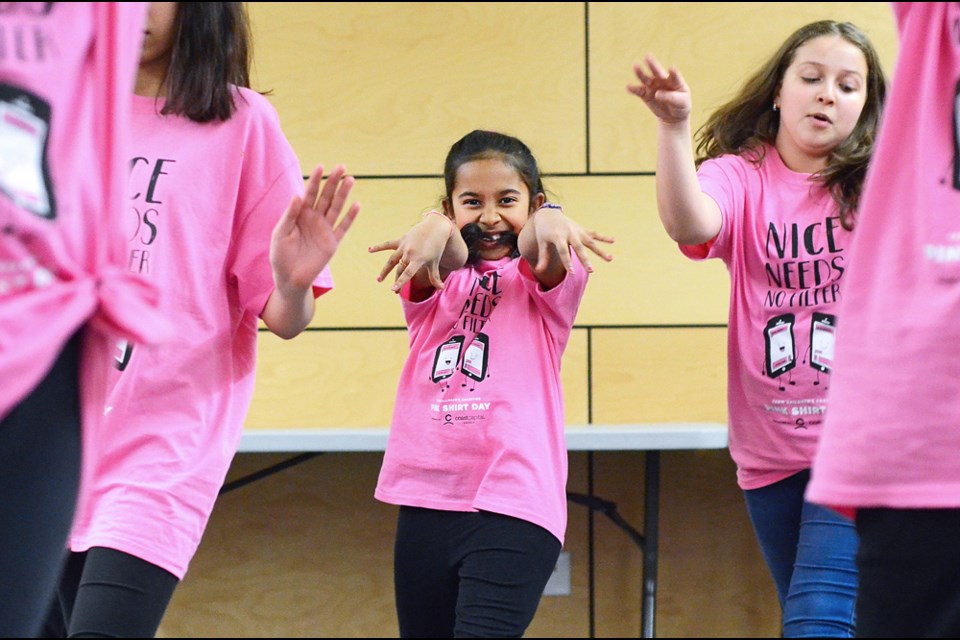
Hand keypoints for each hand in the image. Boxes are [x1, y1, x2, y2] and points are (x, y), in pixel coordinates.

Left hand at [270, 164, 359, 294]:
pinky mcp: (332, 243)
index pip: (309, 193)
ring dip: (343, 194)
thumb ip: (290, 214)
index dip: (315, 180)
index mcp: (300, 214)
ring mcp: (324, 230)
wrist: (289, 278)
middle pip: (325, 197)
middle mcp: (314, 219)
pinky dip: (350, 217)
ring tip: (350, 179)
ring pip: (336, 208)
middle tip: (341, 166)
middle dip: (333, 182)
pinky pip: (343, 227)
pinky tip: (357, 204)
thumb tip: (298, 195)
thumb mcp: (280, 233)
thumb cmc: (280, 255)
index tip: (321, 167)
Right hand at [369, 212, 454, 292]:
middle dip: (396, 280)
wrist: (435, 227)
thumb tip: (441, 288)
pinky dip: (379, 247)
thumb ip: (435, 277)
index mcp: (418, 259)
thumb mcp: (435, 262)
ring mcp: (404, 246)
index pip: (408, 273)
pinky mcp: (401, 240)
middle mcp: (410, 252)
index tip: (393, 289)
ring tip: (378, 280)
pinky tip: (369, 250)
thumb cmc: (436, 247)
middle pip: (400, 269)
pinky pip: (388, 244)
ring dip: (385, 270)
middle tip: (395, 292)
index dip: (401, 281)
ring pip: (392, 260)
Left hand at [529, 206, 614, 274]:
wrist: (549, 214)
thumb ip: (543, 256)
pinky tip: (613, 240)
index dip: (567, 262)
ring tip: (610, 258)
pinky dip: (603, 237)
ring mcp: (577, 231)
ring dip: (600, 250)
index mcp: (558, 236)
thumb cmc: (543, 231)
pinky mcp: (582, 229)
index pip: (563, 251)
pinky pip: (594, 234)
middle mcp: (569, 233)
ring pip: (591, 242)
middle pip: (579, 248)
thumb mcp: (541, 242)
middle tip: (591, 271)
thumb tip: (538, 271)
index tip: (571, 273)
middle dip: (585, 259)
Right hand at [626, 54, 690, 124]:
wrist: (673, 113)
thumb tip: (657, 93)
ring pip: (645, 78)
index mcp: (674, 79)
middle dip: (652, 64)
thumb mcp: (680, 102)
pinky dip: (633, 89)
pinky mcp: (645, 94)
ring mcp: (653, 86)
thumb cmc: (680, 104)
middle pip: (657, 71)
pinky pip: (638, 91)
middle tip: (648, 56)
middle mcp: (662, 80)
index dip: (673, 72)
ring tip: (635, 66)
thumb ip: (670, 97)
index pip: (674, 75)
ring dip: (640, 73)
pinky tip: (628, 87)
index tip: (671, 69)